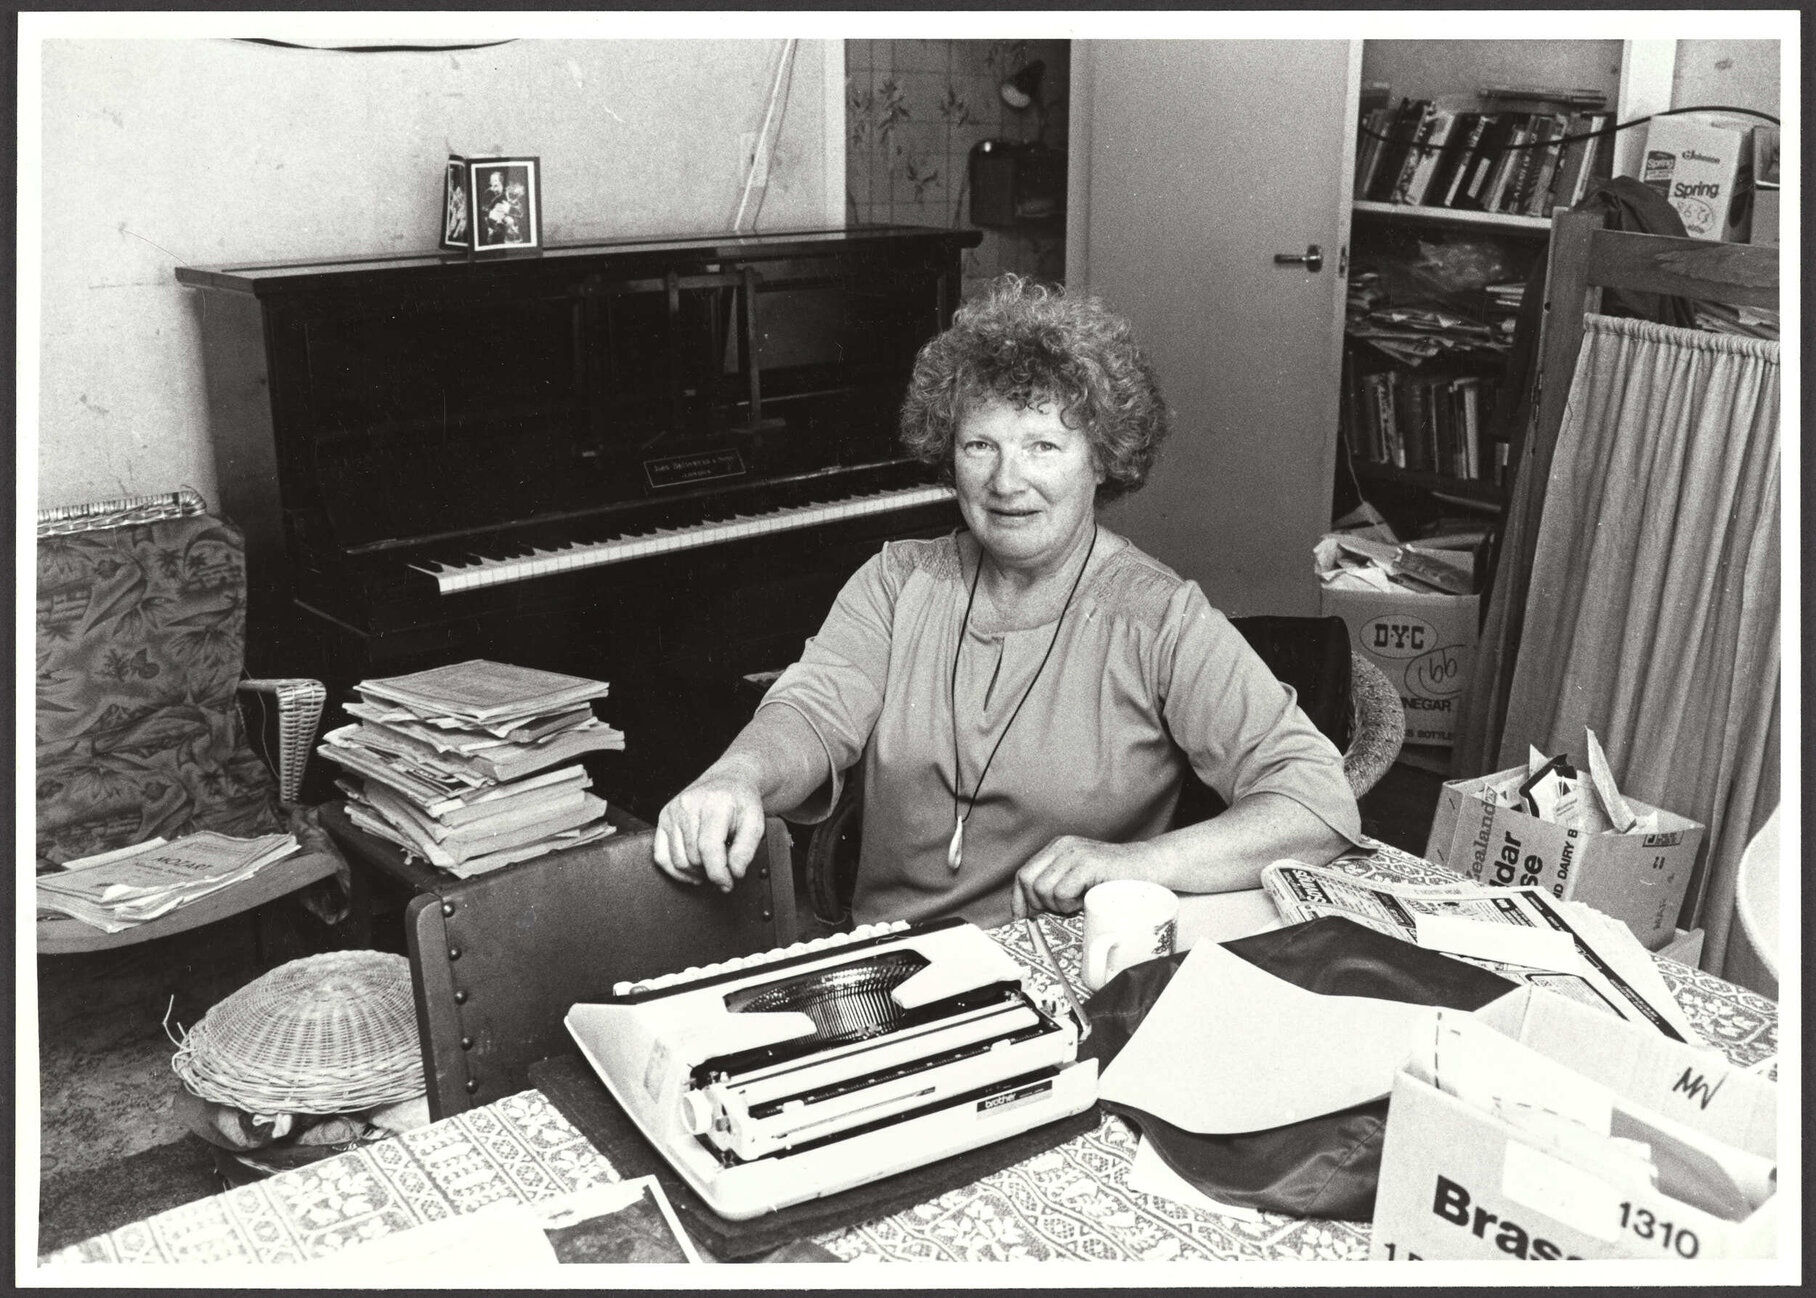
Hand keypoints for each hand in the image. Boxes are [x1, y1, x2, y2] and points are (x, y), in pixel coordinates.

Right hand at [652, 774, 765, 891]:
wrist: (727, 781)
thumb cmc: (741, 801)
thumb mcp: (755, 823)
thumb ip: (746, 849)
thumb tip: (734, 872)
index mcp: (713, 804)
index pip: (709, 848)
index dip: (718, 873)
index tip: (728, 883)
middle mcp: (688, 805)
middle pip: (693, 857)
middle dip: (710, 872)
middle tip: (724, 870)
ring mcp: (672, 812)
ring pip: (678, 860)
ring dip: (695, 873)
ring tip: (711, 867)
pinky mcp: (662, 818)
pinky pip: (661, 856)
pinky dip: (675, 871)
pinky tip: (692, 872)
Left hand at [1011, 835, 1143, 918]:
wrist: (1152, 866)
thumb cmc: (1117, 880)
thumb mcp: (1081, 879)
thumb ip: (1059, 885)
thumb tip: (1032, 914)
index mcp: (1057, 848)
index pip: (1023, 874)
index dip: (1019, 900)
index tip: (1024, 919)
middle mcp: (1062, 846)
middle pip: (1027, 880)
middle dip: (1038, 904)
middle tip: (1062, 910)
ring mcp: (1075, 853)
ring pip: (1043, 889)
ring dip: (1059, 906)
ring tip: (1080, 903)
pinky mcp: (1088, 863)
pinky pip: (1061, 892)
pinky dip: (1070, 904)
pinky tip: (1086, 901)